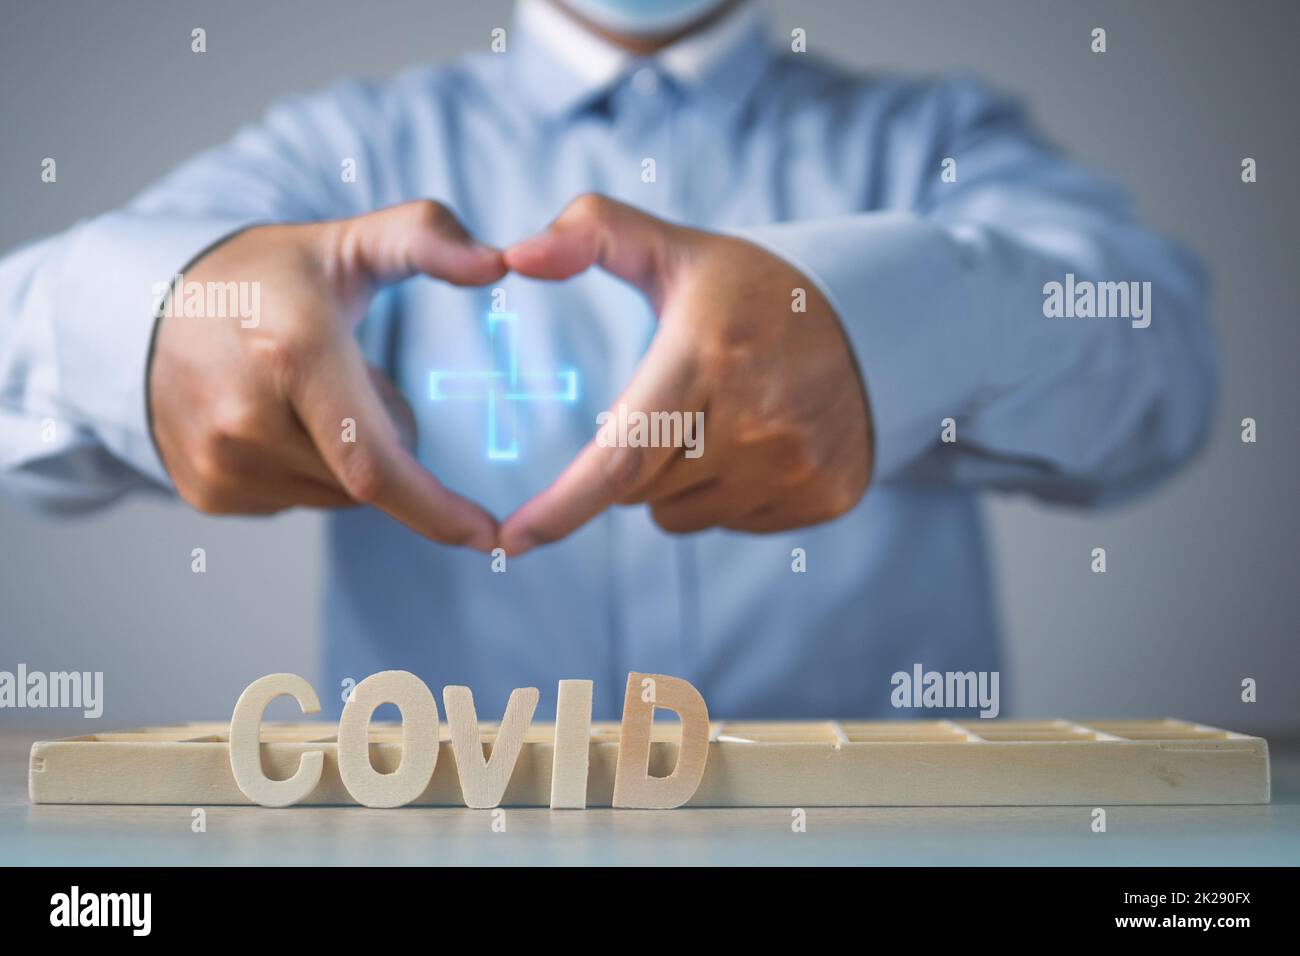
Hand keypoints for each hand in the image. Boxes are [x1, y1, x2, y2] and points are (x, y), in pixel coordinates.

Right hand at [148, 200, 502, 550]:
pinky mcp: (207, 492)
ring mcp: (221, 462)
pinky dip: (310, 470)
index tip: (489, 536)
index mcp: (292, 353)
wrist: (142, 308)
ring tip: (305, 393)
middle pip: (367, 477)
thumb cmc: (266, 277)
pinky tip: (276, 419)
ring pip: (336, 494)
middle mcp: (247, 418)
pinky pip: (297, 500)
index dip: (437, 509)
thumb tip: (498, 262)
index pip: (376, 463)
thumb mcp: (348, 242)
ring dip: (349, 459)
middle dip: (387, 442)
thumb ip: (428, 236)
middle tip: (359, 383)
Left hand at [499, 194, 872, 554]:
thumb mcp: (676, 250)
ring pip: (677, 516)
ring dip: (671, 482)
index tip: (514, 541)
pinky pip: (729, 524)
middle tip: (667, 404)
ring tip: (716, 420)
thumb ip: (591, 232)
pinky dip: (723, 494)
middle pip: (639, 489)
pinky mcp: (825, 497)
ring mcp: (798, 466)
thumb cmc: (752, 290)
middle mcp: (758, 421)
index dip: (563, 507)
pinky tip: (755, 442)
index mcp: (709, 357)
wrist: (874, 321)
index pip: (622, 456)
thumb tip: (517, 254)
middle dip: (628, 459)